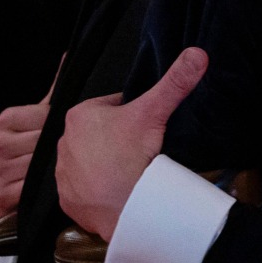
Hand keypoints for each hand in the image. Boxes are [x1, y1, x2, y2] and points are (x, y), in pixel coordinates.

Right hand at [0, 55, 63, 216]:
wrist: (12, 198)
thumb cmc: (31, 153)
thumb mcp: (39, 120)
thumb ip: (54, 93)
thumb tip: (70, 57)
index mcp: (6, 120)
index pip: (47, 118)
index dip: (58, 129)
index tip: (56, 138)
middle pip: (46, 142)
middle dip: (58, 151)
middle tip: (61, 158)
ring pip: (43, 167)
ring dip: (54, 172)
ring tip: (54, 173)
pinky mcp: (1, 195)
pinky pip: (36, 191)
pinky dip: (47, 193)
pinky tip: (46, 191)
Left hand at [56, 47, 207, 240]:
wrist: (128, 208)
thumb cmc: (134, 156)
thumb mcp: (154, 112)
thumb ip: (174, 82)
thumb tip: (197, 54)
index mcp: (79, 115)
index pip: (110, 108)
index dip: (131, 117)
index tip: (143, 129)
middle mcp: (64, 142)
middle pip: (99, 136)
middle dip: (117, 141)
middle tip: (139, 152)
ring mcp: (64, 173)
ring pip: (90, 163)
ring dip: (106, 165)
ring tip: (129, 172)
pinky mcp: (68, 200)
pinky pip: (83, 191)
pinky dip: (98, 191)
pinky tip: (116, 190)